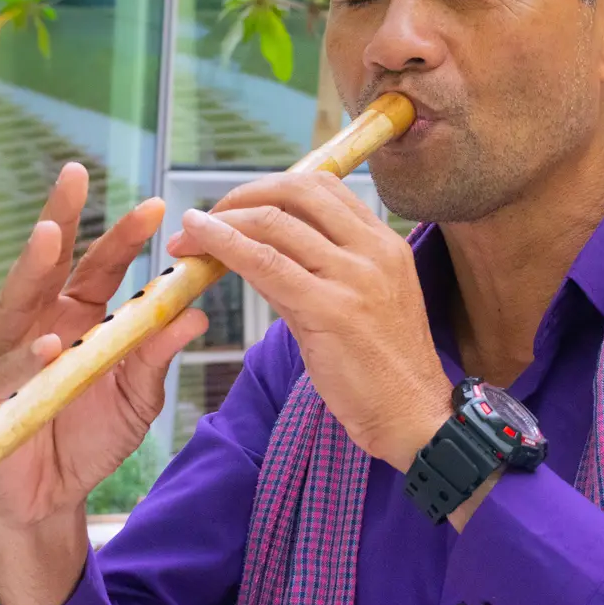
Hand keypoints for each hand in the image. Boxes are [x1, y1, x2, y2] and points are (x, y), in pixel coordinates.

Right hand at [0, 163, 208, 529]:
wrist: (51, 497)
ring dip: (33, 268)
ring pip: (17, 301)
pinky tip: (49, 345)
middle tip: (75, 175)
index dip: (123, 235)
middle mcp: (39, 321)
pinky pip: (10, 371)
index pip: (100, 264)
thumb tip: (196, 312)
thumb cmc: (91, 437)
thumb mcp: (138, 395)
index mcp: (77, 314)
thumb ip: (157, 354)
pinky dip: (30, 358)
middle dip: (61, 216)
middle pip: (49, 262)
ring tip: (52, 236)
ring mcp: (9, 352)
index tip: (156, 205)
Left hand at [167, 171, 453, 469]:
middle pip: (297, 191)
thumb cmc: (383, 369)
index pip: (322, 187)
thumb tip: (256, 253)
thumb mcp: (355, 305)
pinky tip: (200, 243)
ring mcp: (354, 277)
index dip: (269, 188)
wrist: (414, 417)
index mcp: (384, 243)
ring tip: (189, 237)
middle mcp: (373, 250)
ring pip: (276, 223)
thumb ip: (312, 273)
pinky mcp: (331, 310)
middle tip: (206, 218)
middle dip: (242, 196)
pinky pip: (266, 263)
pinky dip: (226, 245)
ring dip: (223, 222)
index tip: (236, 206)